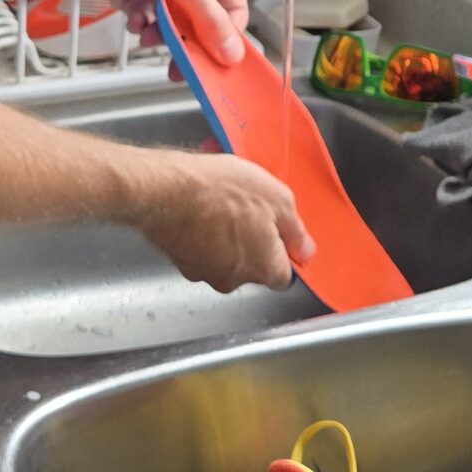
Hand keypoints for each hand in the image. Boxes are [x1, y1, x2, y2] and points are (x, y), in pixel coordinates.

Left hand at [64, 0, 246, 62]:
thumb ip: (209, 19)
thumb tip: (231, 51)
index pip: (233, 10)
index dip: (227, 37)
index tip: (217, 61)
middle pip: (204, 25)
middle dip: (191, 42)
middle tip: (183, 65)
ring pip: (176, 28)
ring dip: (163, 35)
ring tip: (151, 33)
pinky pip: (150, 24)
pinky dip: (143, 26)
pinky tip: (136, 19)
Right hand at [134, 152, 313, 292]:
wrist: (166, 191)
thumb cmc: (222, 193)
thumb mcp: (278, 199)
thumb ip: (295, 230)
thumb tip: (305, 250)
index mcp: (264, 269)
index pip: (284, 275)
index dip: (283, 252)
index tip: (280, 231)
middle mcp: (234, 279)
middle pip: (253, 266)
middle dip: (253, 241)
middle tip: (248, 209)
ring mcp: (204, 273)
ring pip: (224, 257)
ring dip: (226, 236)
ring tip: (221, 203)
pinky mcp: (179, 261)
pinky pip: (199, 249)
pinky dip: (202, 233)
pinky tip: (200, 207)